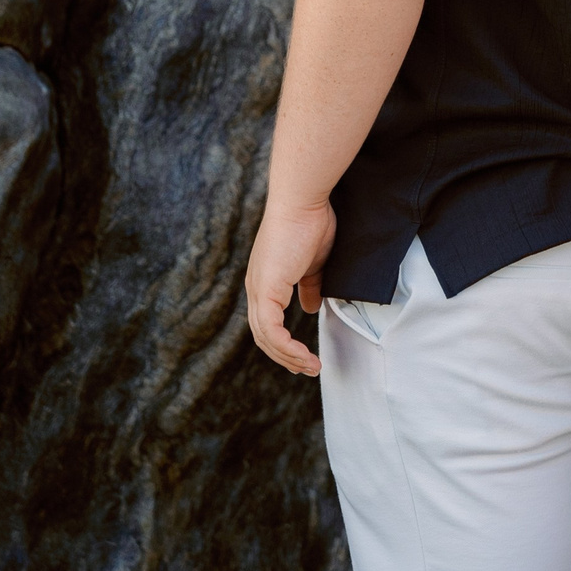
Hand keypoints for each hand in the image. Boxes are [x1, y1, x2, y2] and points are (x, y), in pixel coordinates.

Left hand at [245, 198, 335, 376]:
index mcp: (265, 280)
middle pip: (263, 336)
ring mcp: (258, 289)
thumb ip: (310, 287)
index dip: (283, 343)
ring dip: (289, 358)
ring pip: (266, 338)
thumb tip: (310, 308)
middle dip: (286, 357)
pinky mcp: (266, 291)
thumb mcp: (314, 263)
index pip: (267, 322)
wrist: (303, 201)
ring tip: (312, 367)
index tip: (304, 356)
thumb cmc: (312, 223)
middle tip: (308, 369)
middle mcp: (256, 288)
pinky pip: (272, 331)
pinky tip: (305, 355)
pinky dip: (287, 348)